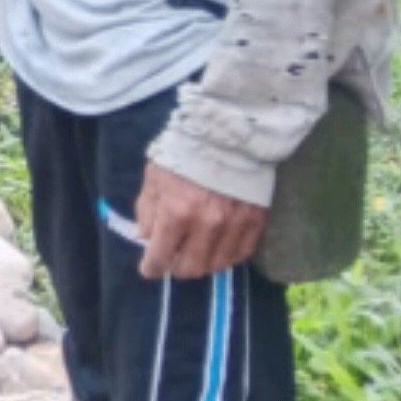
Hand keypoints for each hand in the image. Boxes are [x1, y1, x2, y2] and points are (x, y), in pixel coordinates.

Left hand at [131, 162, 268, 280]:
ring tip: (196, 254)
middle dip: (177, 267)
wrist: (224, 131)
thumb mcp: (154, 175)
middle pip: (190, 268)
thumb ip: (147, 210)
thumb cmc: (183, 152)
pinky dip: (228, 256)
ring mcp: (233, 225)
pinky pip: (241, 254)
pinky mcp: (255, 221)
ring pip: (216, 265)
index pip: (160, 257)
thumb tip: (145, 238)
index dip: (152, 268)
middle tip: (173, 259)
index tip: (149, 269)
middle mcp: (205, 224)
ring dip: (203, 264)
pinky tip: (219, 248)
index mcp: (176, 212)